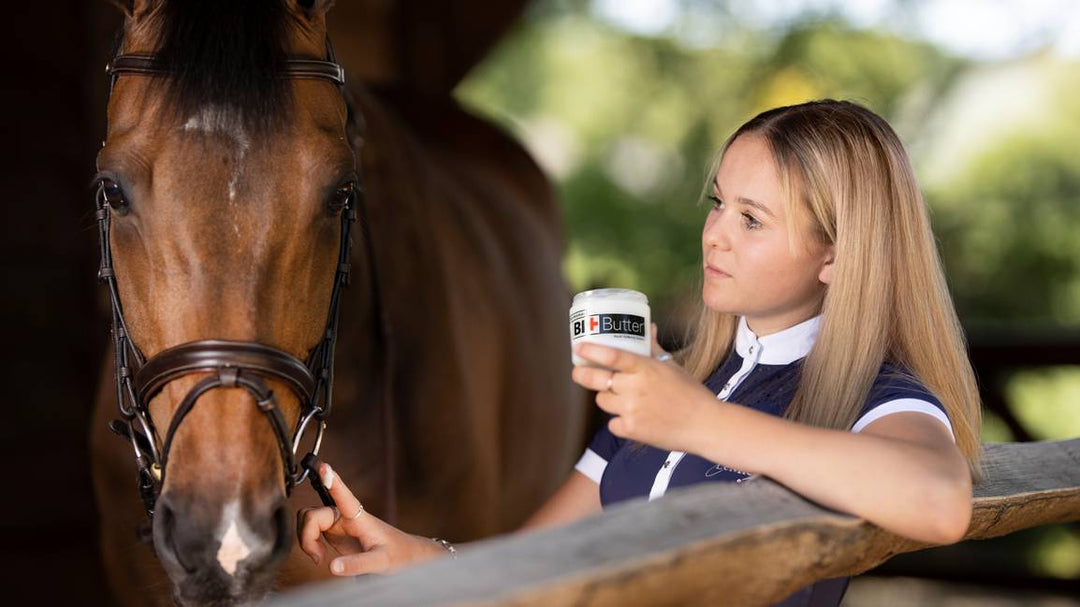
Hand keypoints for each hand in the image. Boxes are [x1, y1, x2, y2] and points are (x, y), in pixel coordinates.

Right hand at [297, 463, 446, 575]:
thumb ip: (358, 565)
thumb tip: (332, 567)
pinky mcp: (333, 531)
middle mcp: (345, 515)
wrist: (404, 556)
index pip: (344, 496)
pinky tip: (319, 556)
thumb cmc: (397, 554)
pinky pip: (310, 529)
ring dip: (306, 539)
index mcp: (358, 517)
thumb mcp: (381, 562)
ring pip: (308, 519)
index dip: (332, 481)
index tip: (324, 467)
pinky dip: (308, 542)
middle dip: (307, 535)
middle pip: (313, 514)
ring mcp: (338, 522)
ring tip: (319, 557)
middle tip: (318, 557)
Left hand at [571, 323, 716, 452]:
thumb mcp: (671, 366)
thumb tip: (648, 327)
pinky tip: (633, 418)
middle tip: (578, 372)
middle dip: (582, 375)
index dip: (591, 351)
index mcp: (646, 368)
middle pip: (596, 380)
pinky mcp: (632, 430)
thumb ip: (653, 347)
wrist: (705, 425)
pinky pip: (613, 424)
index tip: (578, 348)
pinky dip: (619, 422)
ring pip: (603, 401)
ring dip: (607, 398)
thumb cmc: (690, 393)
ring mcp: (632, 410)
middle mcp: (635, 388)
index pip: (612, 356)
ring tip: (621, 398)